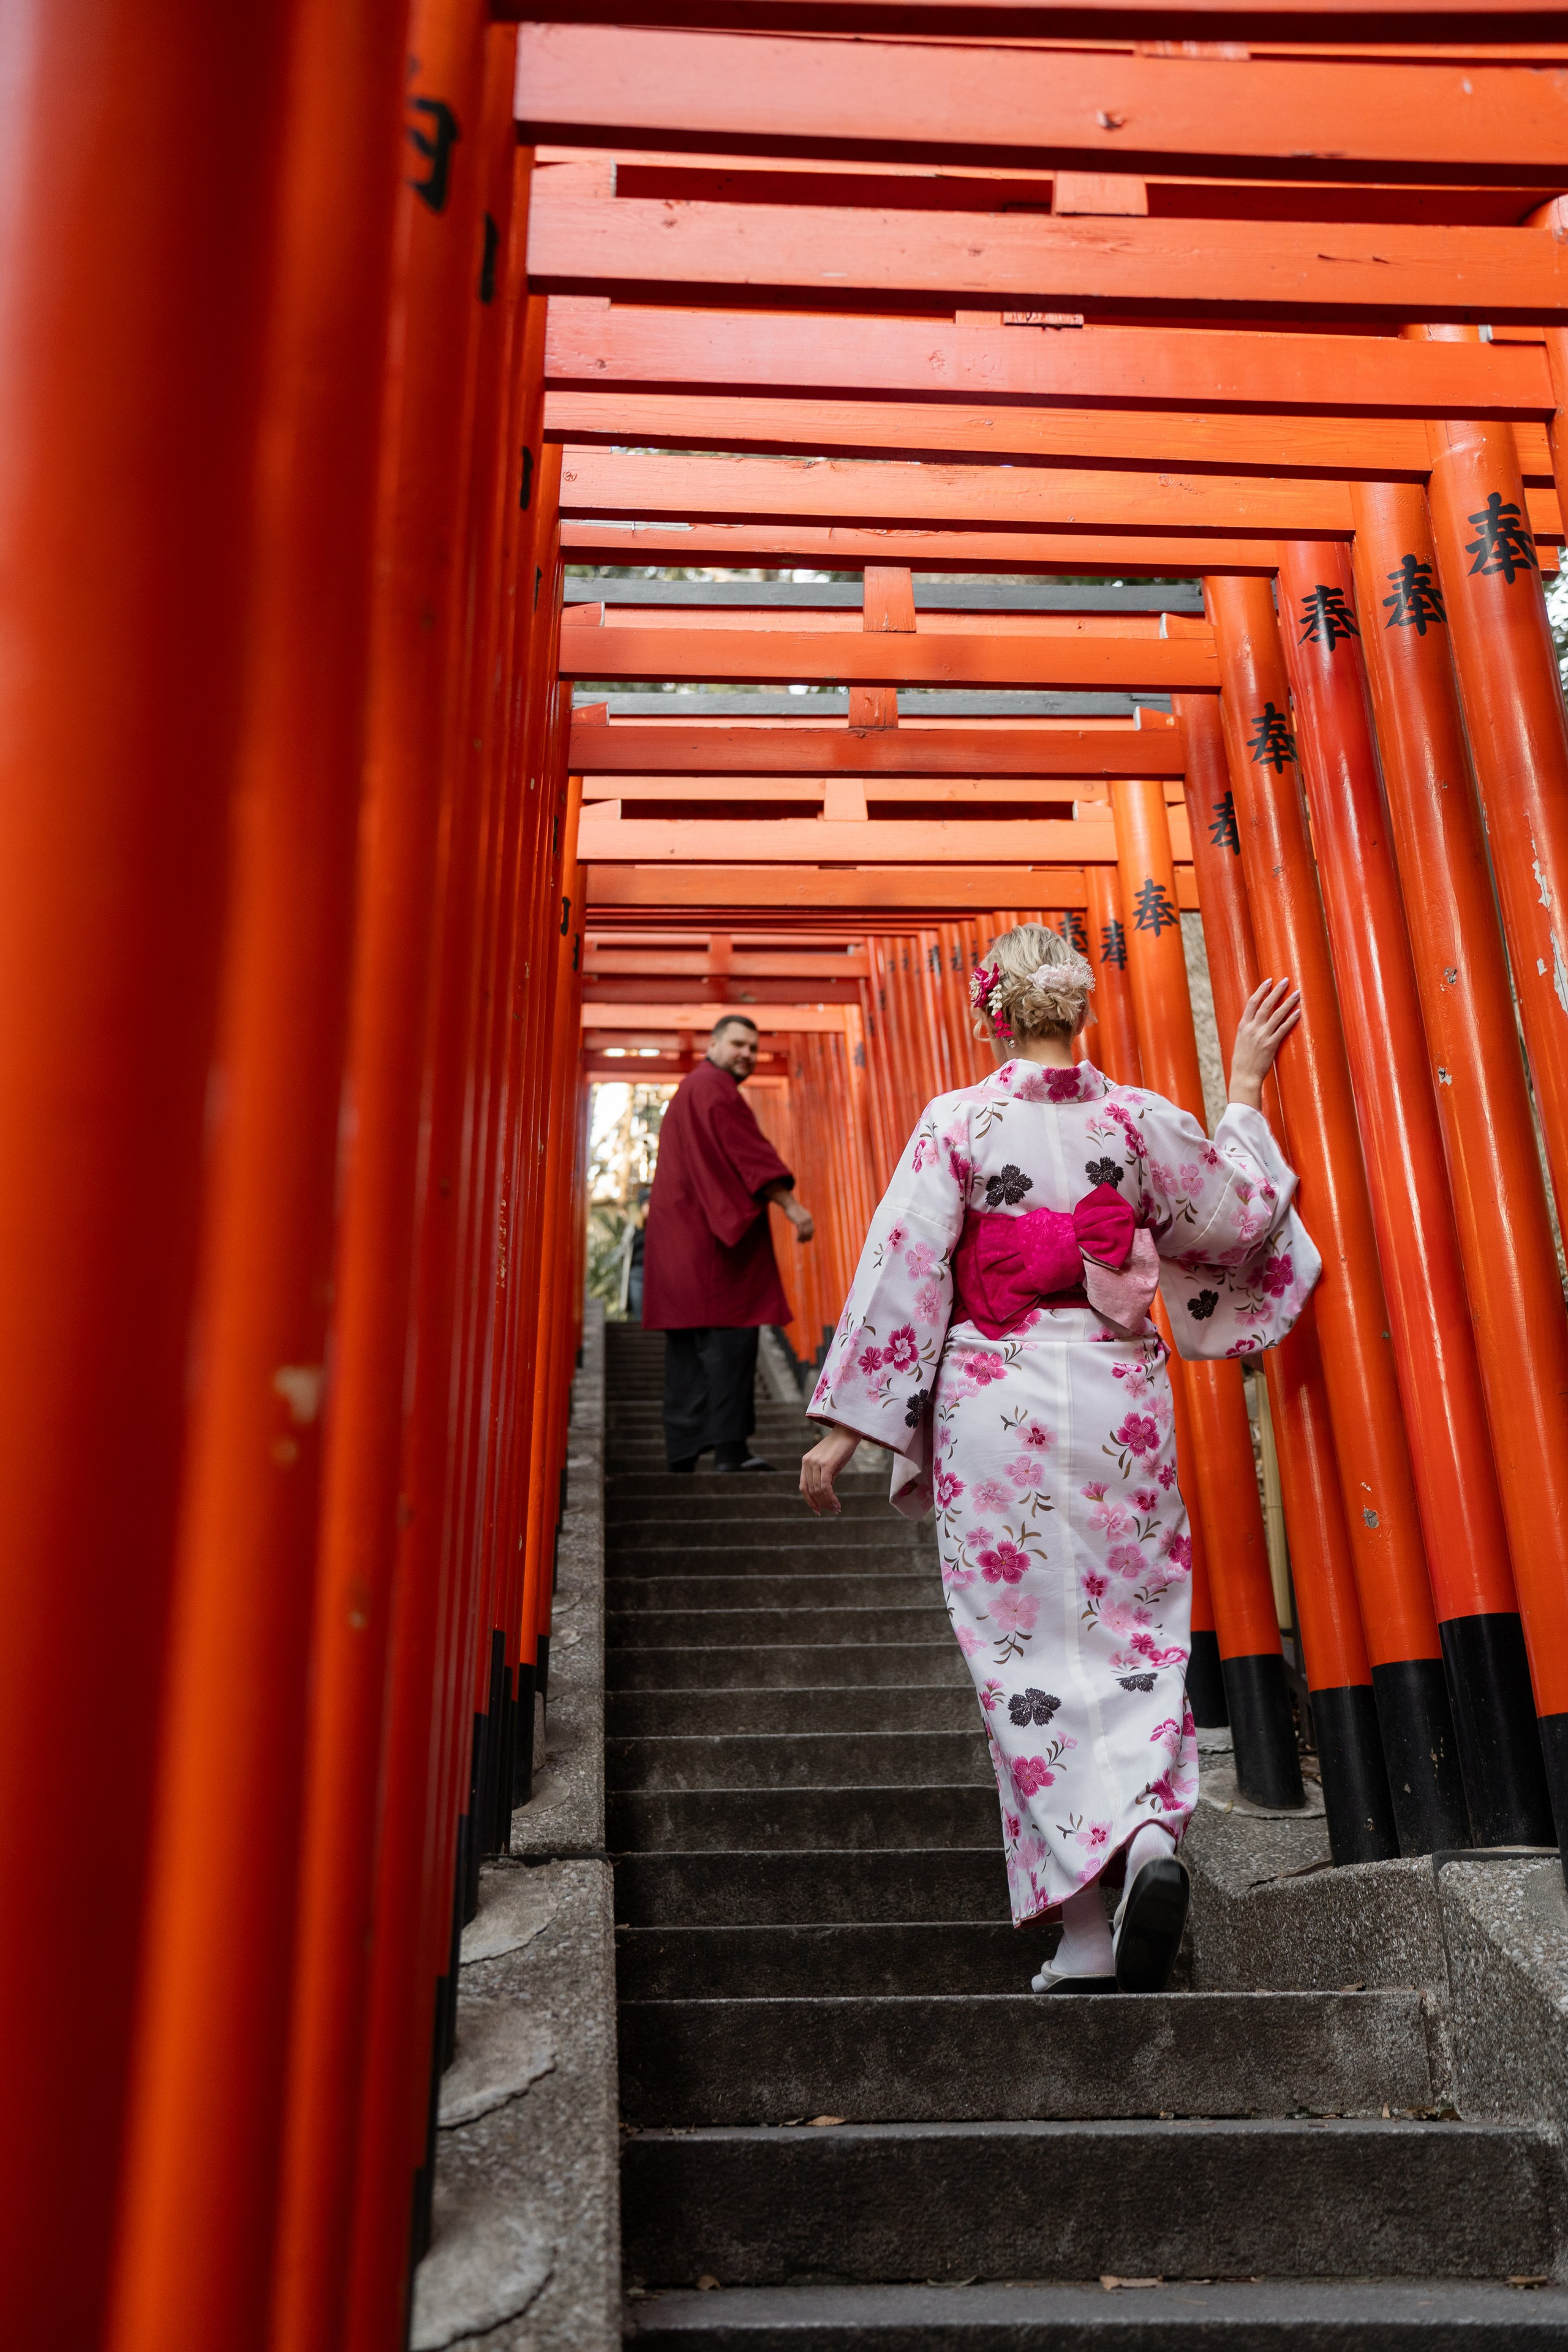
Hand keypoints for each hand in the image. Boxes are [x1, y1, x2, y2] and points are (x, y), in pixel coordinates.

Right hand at [783, 1194, 814, 1243]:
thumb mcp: (799, 1214)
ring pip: (805, 1232)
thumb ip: (802, 1219)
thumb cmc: (793, 1209)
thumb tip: (801, 1223)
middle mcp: (808, 1219)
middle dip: (807, 1238)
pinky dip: (799, 1237)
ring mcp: (804, 1221)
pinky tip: (797, 1239)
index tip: (808, 1240)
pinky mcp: (799, 1221)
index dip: (810, 1235)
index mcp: (809, 1218)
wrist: (789, 1203)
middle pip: (809, 1231)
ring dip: (802, 1238)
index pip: (812, 1228)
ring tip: (799, 1242)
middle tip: (803, 1242)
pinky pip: (800, 1231)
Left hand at [800, 1424, 858, 1514]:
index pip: (803, 1487)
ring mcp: (815, 1462)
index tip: (818, 1510)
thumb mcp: (830, 1464)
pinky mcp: (826, 1463)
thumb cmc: (842, 1447)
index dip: (809, 1501)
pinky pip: (825, 1486)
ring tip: (837, 1508)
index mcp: (806, 1462)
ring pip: (818, 1490)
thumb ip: (824, 1477)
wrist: (849, 1430)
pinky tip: (837, 1503)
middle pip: (811, 1490)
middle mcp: (808, 1462)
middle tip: (833, 1510)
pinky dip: (831, 1497)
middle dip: (822, 1503)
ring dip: (828, 1502)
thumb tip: (825, 1495)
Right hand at [1229, 976, 1300, 1109]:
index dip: (1261, 990)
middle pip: (1265, 1004)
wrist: (1244, 1076)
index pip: (1252, 1003)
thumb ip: (1248, 1029)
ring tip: (1297, 993)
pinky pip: (1283, 1029)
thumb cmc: (1242, 1061)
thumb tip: (1256, 1020)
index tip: (1269, 981)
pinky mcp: (1271, 1045)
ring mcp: (1262, 1036)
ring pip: (1276, 1014)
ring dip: (1287, 1002)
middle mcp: (1252, 1028)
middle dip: (1276, 991)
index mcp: (1243, 1026)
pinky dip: (1291, 1020)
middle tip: (1285, 980)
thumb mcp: (1240, 1041)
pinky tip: (1298, 1012)